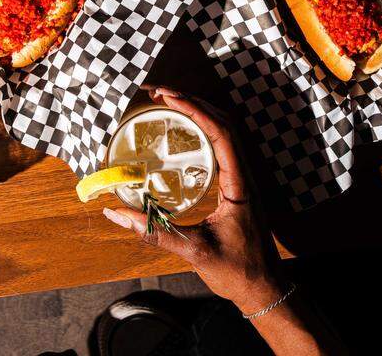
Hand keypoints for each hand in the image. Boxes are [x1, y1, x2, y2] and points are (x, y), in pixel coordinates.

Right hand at [103, 87, 285, 313]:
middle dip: (192, 102)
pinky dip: (202, 130)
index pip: (221, 133)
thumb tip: (117, 213)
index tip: (169, 96)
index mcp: (239, 184)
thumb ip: (156, 232)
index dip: (196, 110)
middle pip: (222, 124)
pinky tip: (183, 132)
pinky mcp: (235, 186)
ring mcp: (241, 179)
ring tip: (168, 102)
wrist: (264, 290)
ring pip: (223, 132)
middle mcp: (243, 175)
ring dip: (198, 112)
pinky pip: (220, 147)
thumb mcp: (194, 251)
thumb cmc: (237, 271)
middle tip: (159, 92)